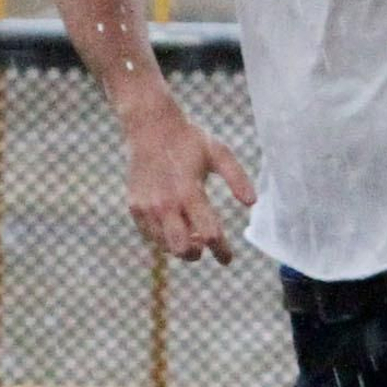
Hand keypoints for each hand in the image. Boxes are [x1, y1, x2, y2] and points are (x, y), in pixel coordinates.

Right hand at [123, 96, 255, 264]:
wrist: (150, 127)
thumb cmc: (189, 140)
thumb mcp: (219, 153)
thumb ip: (237, 178)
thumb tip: (252, 204)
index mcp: (189, 191)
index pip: (210, 233)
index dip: (222, 251)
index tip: (228, 259)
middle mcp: (166, 203)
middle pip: (183, 249)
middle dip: (197, 253)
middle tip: (205, 245)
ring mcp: (147, 207)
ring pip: (165, 246)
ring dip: (180, 247)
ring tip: (190, 234)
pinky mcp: (135, 207)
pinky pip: (150, 236)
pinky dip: (163, 238)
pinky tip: (173, 225)